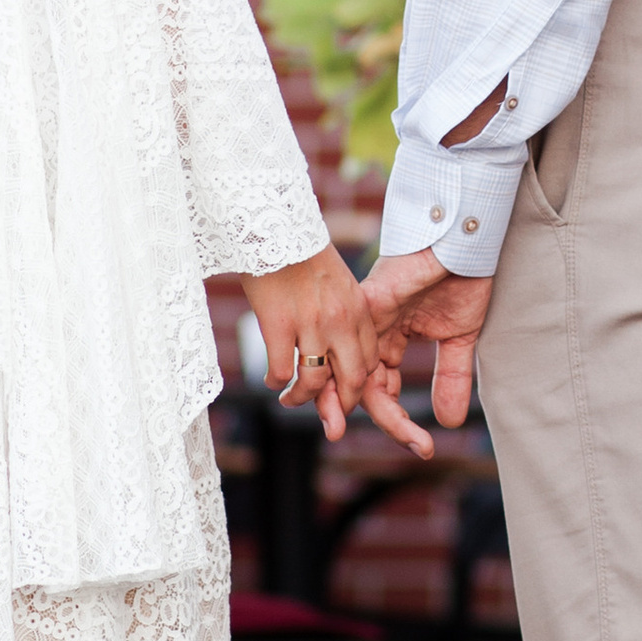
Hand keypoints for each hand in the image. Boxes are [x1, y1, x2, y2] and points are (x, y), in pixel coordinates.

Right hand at [241, 247, 433, 457]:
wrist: (274, 224)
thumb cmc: (300, 251)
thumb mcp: (336, 281)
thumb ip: (343, 311)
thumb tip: (337, 342)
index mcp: (357, 309)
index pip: (368, 360)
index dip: (357, 383)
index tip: (342, 390)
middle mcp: (340, 321)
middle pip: (352, 380)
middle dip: (341, 405)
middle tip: (329, 416)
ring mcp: (310, 324)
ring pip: (314, 382)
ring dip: (301, 399)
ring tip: (289, 400)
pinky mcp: (278, 324)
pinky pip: (281, 370)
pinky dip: (277, 381)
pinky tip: (273, 380)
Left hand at [363, 247, 494, 428]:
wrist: (468, 239)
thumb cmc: (463, 278)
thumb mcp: (459, 338)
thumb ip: (450, 377)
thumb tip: (448, 422)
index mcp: (389, 339)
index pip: (382, 389)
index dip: (398, 421)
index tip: (424, 448)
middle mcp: (371, 331)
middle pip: (360, 386)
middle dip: (377, 420)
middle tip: (403, 445)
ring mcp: (367, 316)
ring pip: (353, 370)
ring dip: (370, 407)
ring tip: (390, 433)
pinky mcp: (371, 300)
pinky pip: (356, 342)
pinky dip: (361, 374)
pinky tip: (376, 399)